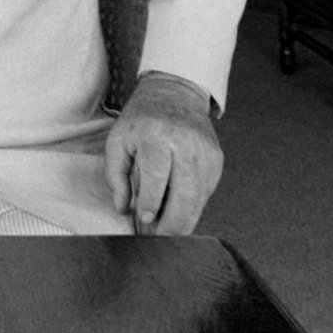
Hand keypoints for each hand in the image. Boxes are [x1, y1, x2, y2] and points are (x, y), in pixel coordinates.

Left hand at [103, 71, 222, 235]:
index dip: (150, 204)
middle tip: (155, 239)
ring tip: (165, 232)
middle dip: (170, 225)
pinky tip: (177, 213)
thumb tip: (123, 208)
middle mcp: (186, 145)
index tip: (143, 221)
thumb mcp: (118, 140)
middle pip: (184, 196)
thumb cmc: (142, 119)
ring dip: (182, 223)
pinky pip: (205, 194)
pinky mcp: (216, 161)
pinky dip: (192, 209)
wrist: (175, 94)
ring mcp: (206, 154)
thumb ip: (115, 176)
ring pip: (198, 201)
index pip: (157, 178)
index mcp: (158, 137)